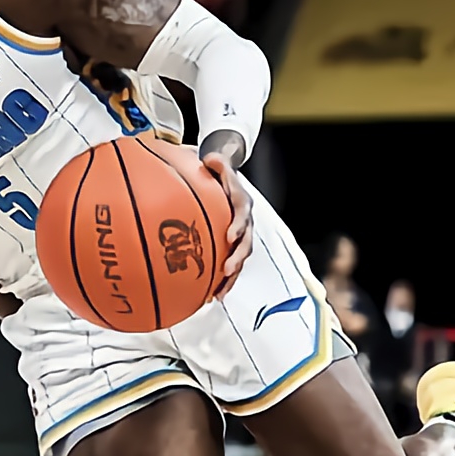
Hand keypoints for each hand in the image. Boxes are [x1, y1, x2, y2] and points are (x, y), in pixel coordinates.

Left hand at [200, 146, 253, 297]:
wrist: (226, 180)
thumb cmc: (217, 173)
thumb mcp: (216, 162)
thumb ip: (215, 161)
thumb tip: (208, 158)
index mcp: (241, 202)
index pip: (242, 213)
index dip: (238, 225)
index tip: (230, 236)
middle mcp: (244, 222)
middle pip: (245, 242)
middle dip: (238, 257)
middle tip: (228, 269)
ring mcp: (240, 236)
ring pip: (239, 259)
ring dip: (231, 277)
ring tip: (220, 293)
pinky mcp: (232, 246)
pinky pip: (229, 265)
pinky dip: (222, 282)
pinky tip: (210, 297)